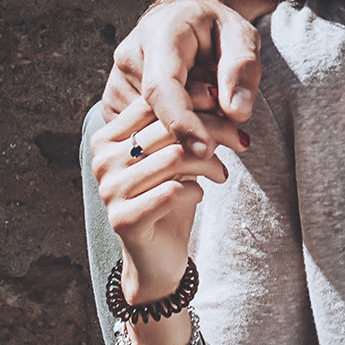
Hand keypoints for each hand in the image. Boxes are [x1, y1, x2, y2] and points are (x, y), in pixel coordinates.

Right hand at [91, 95, 244, 301]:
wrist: (157, 258)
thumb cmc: (170, 197)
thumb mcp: (176, 154)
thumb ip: (182, 123)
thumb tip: (212, 87)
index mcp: (108, 137)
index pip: (155, 102)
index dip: (197, 99)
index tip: (228, 108)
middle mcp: (103, 160)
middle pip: (169, 127)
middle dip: (215, 129)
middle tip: (241, 140)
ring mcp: (109, 190)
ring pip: (176, 157)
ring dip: (210, 162)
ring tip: (221, 172)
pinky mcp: (123, 219)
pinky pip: (173, 191)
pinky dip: (197, 190)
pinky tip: (200, 194)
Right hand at [107, 0, 262, 160]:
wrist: (184, 19)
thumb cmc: (215, 28)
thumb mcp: (241, 36)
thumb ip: (242, 68)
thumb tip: (236, 112)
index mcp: (158, 34)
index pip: (162, 87)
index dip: (181, 122)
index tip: (205, 150)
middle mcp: (128, 58)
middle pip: (158, 114)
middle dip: (199, 127)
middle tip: (234, 121)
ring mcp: (116, 83)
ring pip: (150, 130)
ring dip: (187, 132)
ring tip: (209, 104)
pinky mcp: (113, 105)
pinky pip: (143, 134)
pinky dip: (172, 135)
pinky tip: (190, 113)